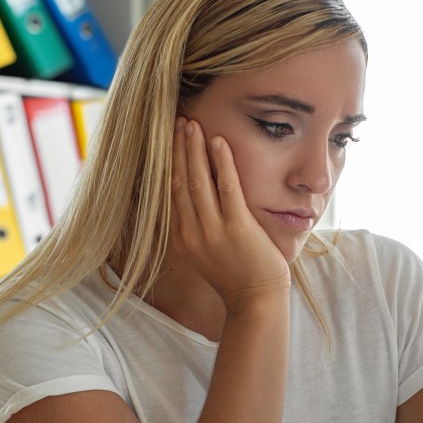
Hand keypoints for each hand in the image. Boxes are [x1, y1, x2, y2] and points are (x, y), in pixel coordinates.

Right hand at [169, 117, 289, 308]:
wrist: (255, 301)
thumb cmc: (237, 276)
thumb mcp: (207, 252)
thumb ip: (198, 226)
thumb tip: (195, 199)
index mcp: (182, 237)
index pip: (169, 191)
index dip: (167, 162)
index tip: (167, 138)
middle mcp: (192, 233)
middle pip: (179, 181)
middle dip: (177, 148)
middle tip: (177, 120)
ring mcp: (213, 231)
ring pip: (198, 181)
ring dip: (194, 149)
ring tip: (192, 124)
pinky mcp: (237, 229)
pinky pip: (227, 189)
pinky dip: (223, 163)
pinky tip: (219, 141)